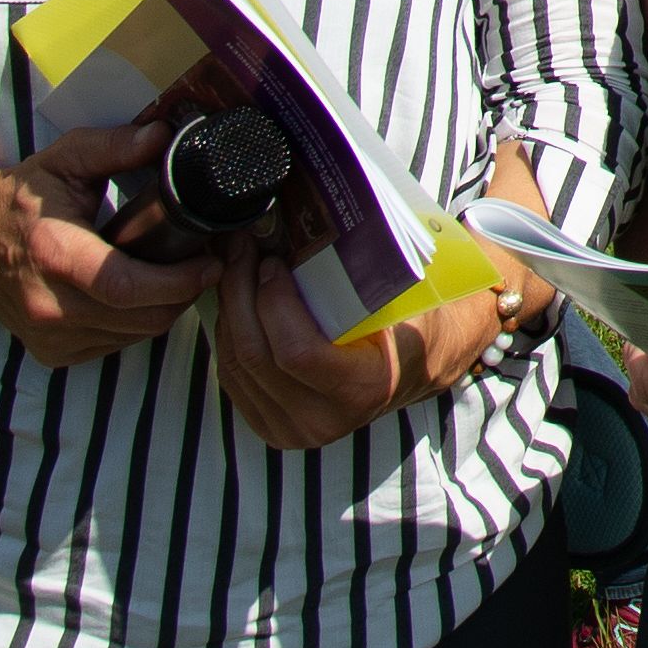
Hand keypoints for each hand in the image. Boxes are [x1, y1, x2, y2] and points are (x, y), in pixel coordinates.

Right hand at [0, 121, 222, 367]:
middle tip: (205, 265)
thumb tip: (164, 135)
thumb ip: (114, 146)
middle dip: (183, 294)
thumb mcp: (65, 159)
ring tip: (178, 277)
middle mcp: (51, 304)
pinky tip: (140, 295)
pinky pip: (112, 345)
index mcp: (56, 254)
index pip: (127, 285)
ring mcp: (50, 335)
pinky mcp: (51, 351)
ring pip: (132, 336)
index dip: (178, 281)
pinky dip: (135, 325)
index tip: (211, 262)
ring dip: (163, 310)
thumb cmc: (18, 199)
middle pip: (140, 318)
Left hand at [205, 234, 505, 455]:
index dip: (275, 303)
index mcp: (362, 388)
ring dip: (228, 311)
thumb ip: (371, 272)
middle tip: (242, 249)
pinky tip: (238, 301)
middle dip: (240, 295)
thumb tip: (330, 218)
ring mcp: (293, 429)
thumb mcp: (405, 297)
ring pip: (235, 366)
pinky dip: (228, 335)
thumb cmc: (415, 320)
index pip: (298, 352)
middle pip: (256, 356)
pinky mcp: (270, 426)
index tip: (273, 261)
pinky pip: (232, 377)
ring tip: (237, 266)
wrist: (419, 367)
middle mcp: (323, 420)